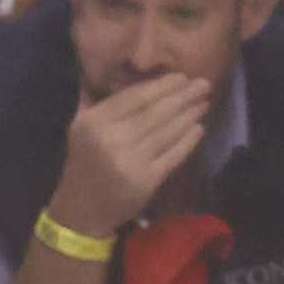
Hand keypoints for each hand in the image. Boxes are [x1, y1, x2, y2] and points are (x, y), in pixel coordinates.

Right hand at [51, 71, 214, 239]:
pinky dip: (187, 142)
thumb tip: (111, 72)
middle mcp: (112, 140)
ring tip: (204, 103)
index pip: (134, 97)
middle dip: (183, 97)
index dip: (161, 86)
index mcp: (94, 123)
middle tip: (204, 83)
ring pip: (166, 133)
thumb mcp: (78, 128)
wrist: (79, 211)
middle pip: (155, 113)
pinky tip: (199, 129)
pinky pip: (172, 157)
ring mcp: (130, 163)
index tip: (181, 77)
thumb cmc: (82, 164)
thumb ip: (93, 100)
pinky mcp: (145, 182)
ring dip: (189, 116)